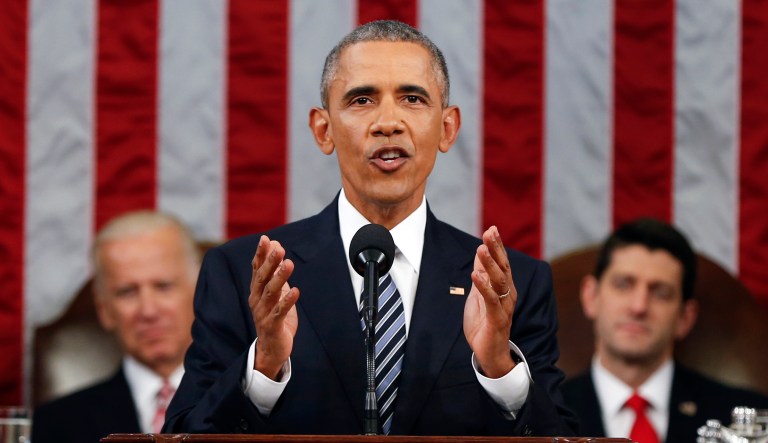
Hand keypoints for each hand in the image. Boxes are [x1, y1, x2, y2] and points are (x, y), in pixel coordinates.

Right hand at [249, 235, 299, 379]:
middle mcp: (257, 300)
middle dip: (270, 262)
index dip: (260, 254)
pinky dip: (287, 301)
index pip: (257, 269)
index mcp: (256, 292)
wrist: (271, 349)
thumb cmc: (274, 318)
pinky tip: (295, 291)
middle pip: (262, 279)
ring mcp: (263, 313)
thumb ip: (275, 272)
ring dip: (280, 278)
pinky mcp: (272, 326)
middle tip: (279, 249)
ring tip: (289, 264)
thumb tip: (277, 247)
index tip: (265, 239)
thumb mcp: (275, 293)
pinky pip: (279, 312)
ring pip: (271, 293)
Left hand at [463, 226, 516, 377]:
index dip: (498, 246)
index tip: (491, 229)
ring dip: (489, 264)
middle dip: (496, 249)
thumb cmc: (484, 323)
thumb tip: (480, 252)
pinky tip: (476, 275)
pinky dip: (484, 287)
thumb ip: (481, 274)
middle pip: (503, 268)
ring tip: (481, 249)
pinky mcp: (497, 319)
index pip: (502, 262)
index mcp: (504, 287)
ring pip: (499, 281)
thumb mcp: (479, 294)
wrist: (489, 353)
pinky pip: (491, 300)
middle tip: (489, 233)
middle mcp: (508, 294)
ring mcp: (504, 307)